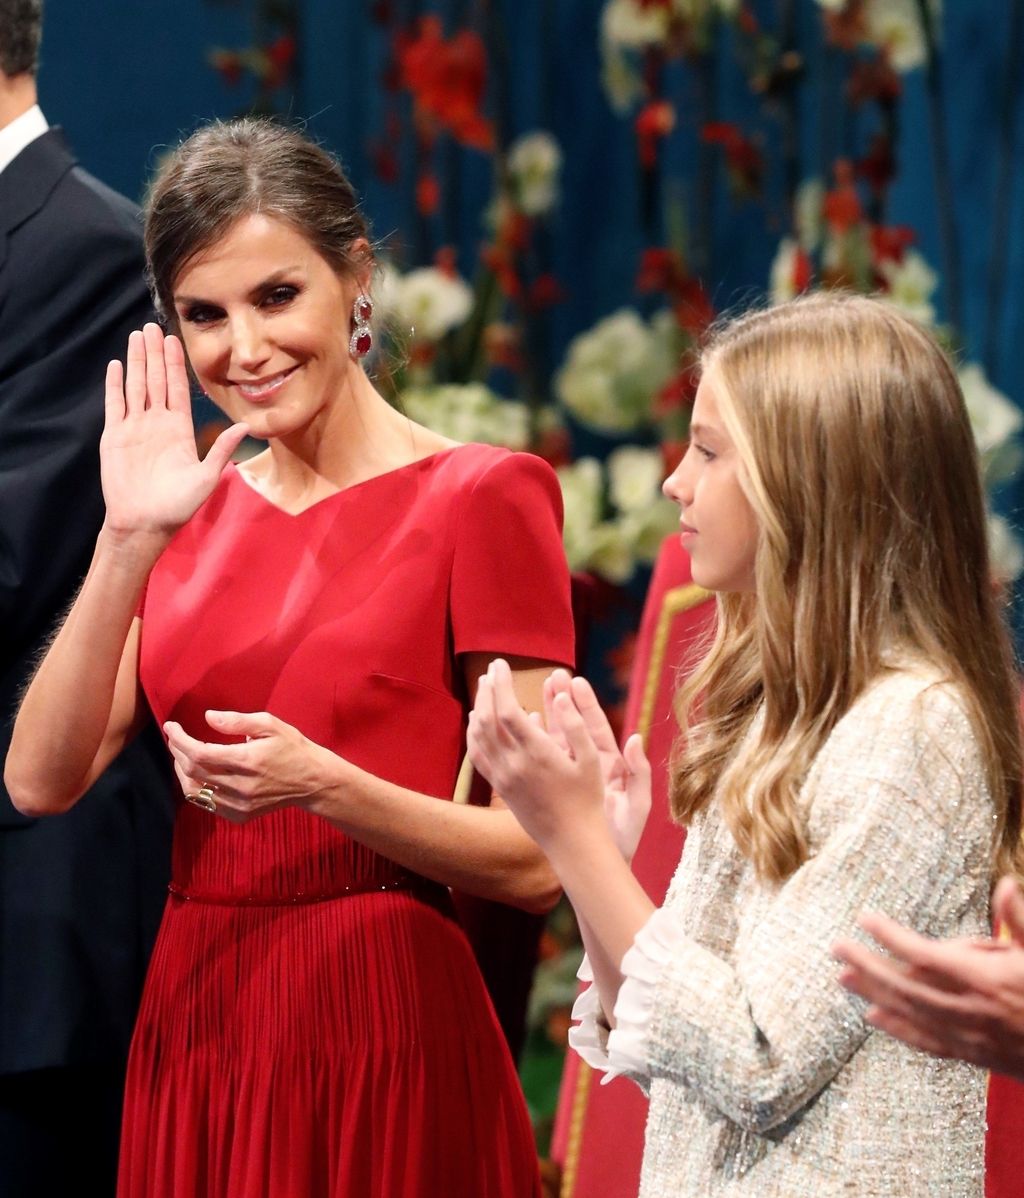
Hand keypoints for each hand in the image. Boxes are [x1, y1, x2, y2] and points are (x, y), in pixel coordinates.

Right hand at [100, 323, 247, 536]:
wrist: (145, 523)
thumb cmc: (178, 506)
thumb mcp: (207, 477)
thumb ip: (222, 449)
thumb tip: (247, 426)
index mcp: (180, 430)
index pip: (178, 389)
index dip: (176, 365)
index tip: (176, 340)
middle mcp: (157, 423)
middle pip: (155, 380)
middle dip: (155, 354)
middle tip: (154, 327)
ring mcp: (135, 428)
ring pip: (136, 386)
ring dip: (135, 362)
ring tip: (137, 337)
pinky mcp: (115, 436)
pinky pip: (115, 405)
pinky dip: (115, 385)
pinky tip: (116, 365)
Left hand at [164, 710, 333, 823]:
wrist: (313, 781)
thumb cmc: (292, 748)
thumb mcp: (270, 725)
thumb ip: (238, 720)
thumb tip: (208, 717)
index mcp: (247, 760)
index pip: (199, 753)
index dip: (179, 740)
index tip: (170, 727)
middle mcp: (241, 786)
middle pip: (193, 772)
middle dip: (177, 753)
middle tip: (176, 739)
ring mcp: (240, 804)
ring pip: (195, 792)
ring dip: (182, 772)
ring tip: (182, 756)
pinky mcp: (241, 815)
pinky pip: (207, 804)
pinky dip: (196, 789)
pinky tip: (200, 775)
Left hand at [467, 659, 606, 853]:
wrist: (571, 842)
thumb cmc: (588, 800)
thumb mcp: (592, 761)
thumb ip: (575, 726)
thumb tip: (560, 696)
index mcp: (538, 754)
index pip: (507, 710)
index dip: (501, 683)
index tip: (502, 664)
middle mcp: (514, 765)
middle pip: (487, 718)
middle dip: (488, 690)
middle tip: (493, 670)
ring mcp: (504, 777)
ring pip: (478, 735)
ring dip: (479, 707)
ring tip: (485, 688)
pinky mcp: (500, 788)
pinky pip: (478, 755)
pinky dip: (473, 733)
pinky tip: (478, 720)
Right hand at [543, 670, 650, 861]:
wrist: (601, 865)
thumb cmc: (622, 839)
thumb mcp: (636, 806)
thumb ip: (639, 773)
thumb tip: (636, 739)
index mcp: (609, 768)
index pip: (595, 730)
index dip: (585, 706)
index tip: (576, 682)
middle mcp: (588, 767)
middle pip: (573, 728)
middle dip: (563, 700)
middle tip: (553, 675)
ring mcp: (569, 776)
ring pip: (554, 740)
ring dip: (547, 714)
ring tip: (537, 689)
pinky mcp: (553, 787)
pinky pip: (541, 760)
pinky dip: (533, 741)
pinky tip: (525, 723)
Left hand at [832, 878, 1023, 1079]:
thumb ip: (1022, 920)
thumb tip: (1006, 884)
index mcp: (987, 979)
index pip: (926, 955)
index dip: (892, 937)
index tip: (866, 918)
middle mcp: (972, 1009)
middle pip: (907, 985)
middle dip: (868, 965)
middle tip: (836, 948)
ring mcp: (969, 1036)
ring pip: (911, 1013)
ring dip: (875, 994)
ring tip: (843, 977)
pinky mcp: (973, 1054)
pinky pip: (927, 1042)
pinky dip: (898, 1029)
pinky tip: (873, 1016)